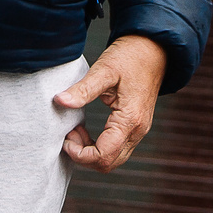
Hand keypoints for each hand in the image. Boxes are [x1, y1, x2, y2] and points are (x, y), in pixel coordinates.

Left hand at [56, 33, 164, 171]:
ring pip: (113, 159)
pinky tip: (86, 130)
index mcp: (130, 120)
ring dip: (91, 152)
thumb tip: (60, 101)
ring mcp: (139, 130)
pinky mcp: (136, 127)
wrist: (153, 49)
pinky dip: (99, 146)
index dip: (80, 154)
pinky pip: (117, 149)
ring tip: (76, 129)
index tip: (66, 137)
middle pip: (109, 163)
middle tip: (69, 133)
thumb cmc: (130, 56)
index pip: (103, 156)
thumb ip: (83, 89)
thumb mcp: (104, 69)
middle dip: (84, 155)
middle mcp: (138, 130)